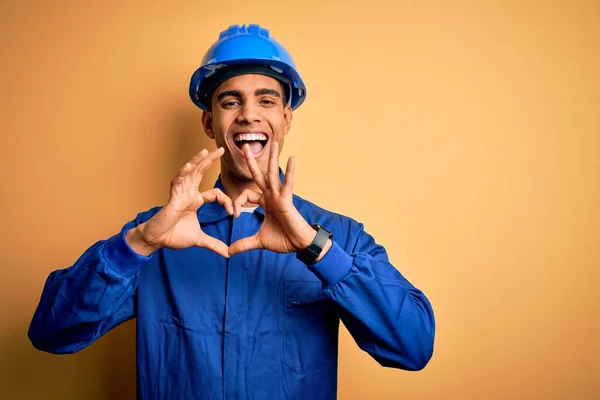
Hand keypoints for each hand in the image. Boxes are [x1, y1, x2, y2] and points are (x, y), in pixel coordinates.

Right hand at [126, 148, 232, 257]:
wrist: (158, 240)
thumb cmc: (174, 236)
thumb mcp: (200, 239)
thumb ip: (214, 244)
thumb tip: (228, 253)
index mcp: (195, 201)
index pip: (215, 194)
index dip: (227, 201)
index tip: (233, 213)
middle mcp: (188, 194)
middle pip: (200, 172)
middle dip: (210, 161)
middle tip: (220, 148)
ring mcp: (180, 194)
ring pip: (189, 173)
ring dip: (197, 161)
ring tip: (205, 151)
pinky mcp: (172, 198)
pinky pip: (178, 182)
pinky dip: (183, 173)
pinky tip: (190, 165)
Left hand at [228, 141, 316, 255]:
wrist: (298, 246)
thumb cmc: (283, 240)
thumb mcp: (258, 241)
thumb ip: (243, 244)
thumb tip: (229, 252)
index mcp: (265, 203)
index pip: (246, 195)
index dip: (238, 202)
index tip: (234, 215)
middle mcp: (271, 196)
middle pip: (259, 175)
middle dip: (251, 161)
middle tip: (244, 146)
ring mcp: (280, 196)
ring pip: (273, 174)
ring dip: (272, 158)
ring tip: (273, 143)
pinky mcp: (287, 200)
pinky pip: (288, 183)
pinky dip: (290, 171)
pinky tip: (292, 158)